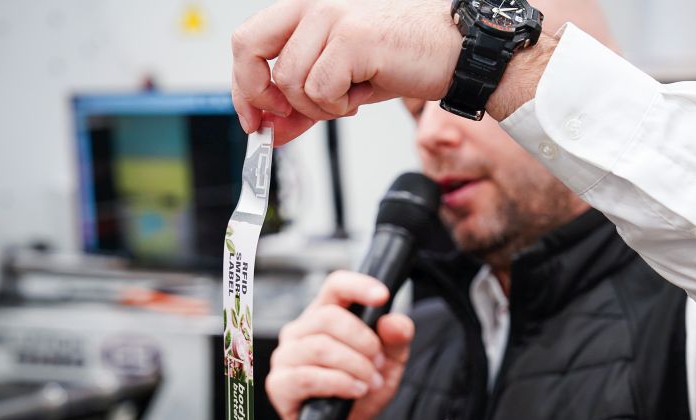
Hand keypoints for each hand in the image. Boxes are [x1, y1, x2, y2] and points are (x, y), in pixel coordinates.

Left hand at [232, 0, 460, 143]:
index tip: (254, 119)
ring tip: (348, 98)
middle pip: (250, 50)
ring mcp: (331, 18)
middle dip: (260, 95)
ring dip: (317, 107)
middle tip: (286, 116)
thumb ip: (302, 105)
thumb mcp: (341, 86)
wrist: (452, 54)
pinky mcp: (351, 39)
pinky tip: (360, 95)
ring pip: (289, 82)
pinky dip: (338, 107)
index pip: (248, 42)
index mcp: (305, 10)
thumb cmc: (402, 60)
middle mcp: (313, 6)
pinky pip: (319, 91)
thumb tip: (272, 131)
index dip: (243, 87)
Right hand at [265, 271, 414, 419]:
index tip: (382, 296)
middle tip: (379, 363)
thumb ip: (397, 339)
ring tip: (370, 382)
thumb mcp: (389, 363)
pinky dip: (339, 383)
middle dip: (363, 341)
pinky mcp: (279, 384)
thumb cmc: (361, 389)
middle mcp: (300, 331)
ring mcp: (286, 357)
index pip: (335, 286)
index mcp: (325, 315)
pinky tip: (355, 391)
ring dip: (354, 365)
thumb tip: (393, 321)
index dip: (358, 286)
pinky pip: (308, 376)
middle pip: (328, 317)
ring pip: (320, 346)